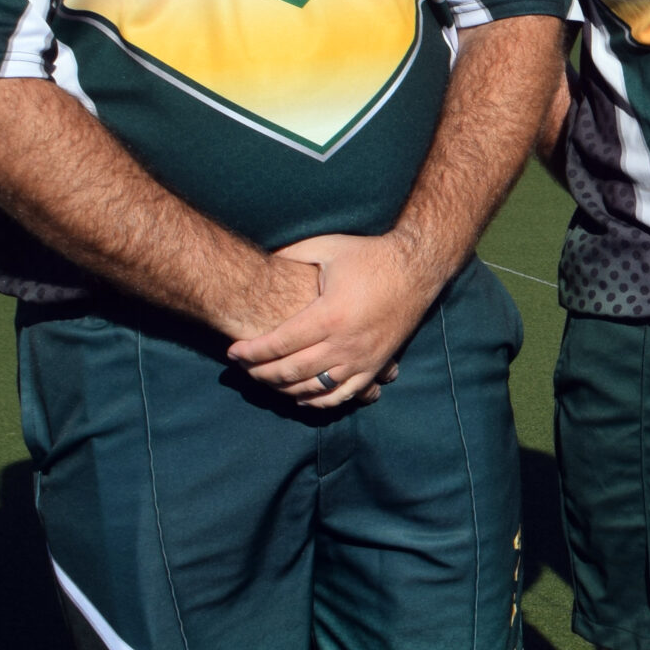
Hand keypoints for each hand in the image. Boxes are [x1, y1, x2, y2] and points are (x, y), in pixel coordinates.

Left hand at [228, 233, 440, 408]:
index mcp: (329, 315)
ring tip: (266, 381)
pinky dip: (319, 401)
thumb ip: (290, 255)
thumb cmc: (369, 255)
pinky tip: (301, 397)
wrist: (417, 268)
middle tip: (243, 369)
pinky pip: (343, 395)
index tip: (232, 353)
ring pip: (314, 388)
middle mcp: (345, 343)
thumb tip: (258, 261)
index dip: (251, 352)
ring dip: (285, 389)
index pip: (279, 344)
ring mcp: (362, 358)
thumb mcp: (326, 248)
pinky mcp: (376, 365)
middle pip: (291, 371)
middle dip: (261, 373)